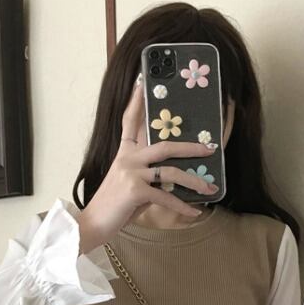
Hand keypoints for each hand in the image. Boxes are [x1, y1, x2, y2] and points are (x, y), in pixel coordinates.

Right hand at [77, 74, 218, 252]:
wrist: (93, 224)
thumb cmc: (114, 206)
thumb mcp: (131, 185)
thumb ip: (149, 176)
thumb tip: (176, 178)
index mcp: (124, 153)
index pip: (130, 121)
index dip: (136, 100)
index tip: (142, 81)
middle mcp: (128, 158)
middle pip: (165, 146)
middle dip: (190, 148)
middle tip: (210, 149)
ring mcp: (131, 173)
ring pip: (171, 172)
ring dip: (194, 181)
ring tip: (210, 188)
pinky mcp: (135, 191)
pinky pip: (166, 197)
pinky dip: (183, 206)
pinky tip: (195, 212)